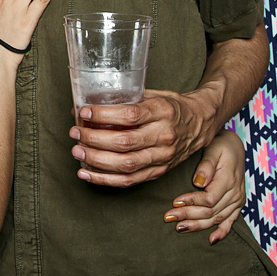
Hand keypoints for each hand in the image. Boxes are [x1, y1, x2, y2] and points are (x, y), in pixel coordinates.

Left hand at [69, 87, 216, 186]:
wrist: (201, 122)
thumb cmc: (172, 106)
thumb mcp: (154, 94)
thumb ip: (126, 99)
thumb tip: (87, 105)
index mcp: (163, 112)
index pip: (130, 115)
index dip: (104, 115)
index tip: (85, 112)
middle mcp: (164, 136)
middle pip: (125, 143)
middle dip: (94, 139)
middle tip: (75, 133)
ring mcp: (163, 157)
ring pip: (126, 164)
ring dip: (96, 160)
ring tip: (77, 151)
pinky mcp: (159, 172)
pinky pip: (129, 180)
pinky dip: (104, 179)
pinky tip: (86, 173)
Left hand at [163, 129, 245, 243]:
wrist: (234, 146)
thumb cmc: (220, 145)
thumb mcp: (213, 148)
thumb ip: (206, 165)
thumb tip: (198, 182)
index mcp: (229, 179)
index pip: (209, 199)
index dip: (191, 203)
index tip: (174, 203)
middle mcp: (235, 192)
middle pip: (211, 211)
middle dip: (188, 215)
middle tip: (168, 217)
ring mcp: (237, 200)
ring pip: (217, 219)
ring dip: (198, 225)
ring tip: (179, 227)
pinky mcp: (237, 204)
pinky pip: (231, 221)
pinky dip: (222, 232)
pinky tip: (211, 240)